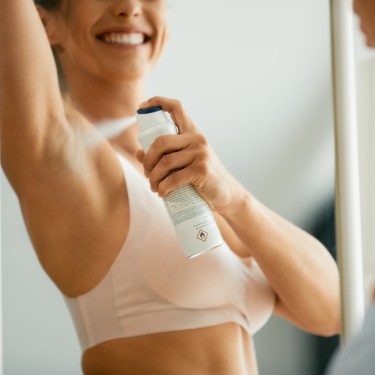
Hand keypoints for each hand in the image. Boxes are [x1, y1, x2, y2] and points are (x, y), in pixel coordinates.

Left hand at [135, 96, 243, 212]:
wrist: (226, 193)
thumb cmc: (202, 177)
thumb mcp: (185, 162)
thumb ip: (164, 156)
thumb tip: (139, 153)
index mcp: (192, 133)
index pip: (176, 107)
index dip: (157, 102)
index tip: (142, 107)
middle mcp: (197, 139)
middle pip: (161, 141)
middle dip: (148, 159)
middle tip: (146, 172)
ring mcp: (200, 154)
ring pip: (165, 162)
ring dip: (153, 177)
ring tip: (154, 187)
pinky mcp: (202, 170)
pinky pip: (174, 178)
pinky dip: (163, 188)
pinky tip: (162, 193)